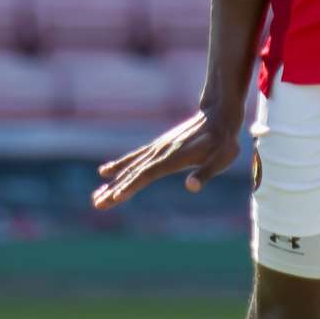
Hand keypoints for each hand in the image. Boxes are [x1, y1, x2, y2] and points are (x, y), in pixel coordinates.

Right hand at [92, 105, 241, 209]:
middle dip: (115, 189)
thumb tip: (191, 187)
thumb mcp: (222, 159)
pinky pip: (134, 158)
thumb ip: (205, 173)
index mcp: (173, 159)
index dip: (130, 187)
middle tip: (97, 203)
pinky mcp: (158, 147)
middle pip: (133, 174)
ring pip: (130, 167)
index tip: (115, 198)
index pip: (146, 175)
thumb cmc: (223, 141)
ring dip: (113, 182)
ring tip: (96, 196)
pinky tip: (105, 172)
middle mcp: (160, 153)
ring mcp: (157, 149)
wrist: (219, 114)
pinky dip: (119, 165)